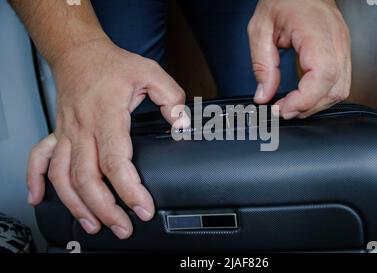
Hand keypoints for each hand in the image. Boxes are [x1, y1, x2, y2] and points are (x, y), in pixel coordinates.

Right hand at [27, 38, 186, 238]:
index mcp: (106, 115)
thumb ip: (172, 98)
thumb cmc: (113, 65)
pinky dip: (36, 180)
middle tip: (123, 226)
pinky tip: (39, 198)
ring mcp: (67, 132)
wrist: (80, 53)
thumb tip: (182, 125)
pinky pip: (40, 159)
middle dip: (105, 209)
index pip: (115, 160)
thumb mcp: (151, 73)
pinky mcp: (58, 133)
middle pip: (87, 177)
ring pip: (63, 176)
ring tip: (94, 225)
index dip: (129, 189)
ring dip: (76, 205)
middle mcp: (82, 128)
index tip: (143, 207)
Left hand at [249, 0, 350, 117]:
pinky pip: (340, 81)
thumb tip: (264, 95)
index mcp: (316, 32)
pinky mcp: (342, 51)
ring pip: (341, 89)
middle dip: (308, 107)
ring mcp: (343, 46)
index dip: (304, 99)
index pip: (323, 75)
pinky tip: (304, 95)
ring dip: (316, 104)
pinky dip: (322, 94)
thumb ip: (262, 65)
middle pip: (335, 88)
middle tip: (283, 110)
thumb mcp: (260, 29)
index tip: (283, 109)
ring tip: (292, 105)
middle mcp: (336, 41)